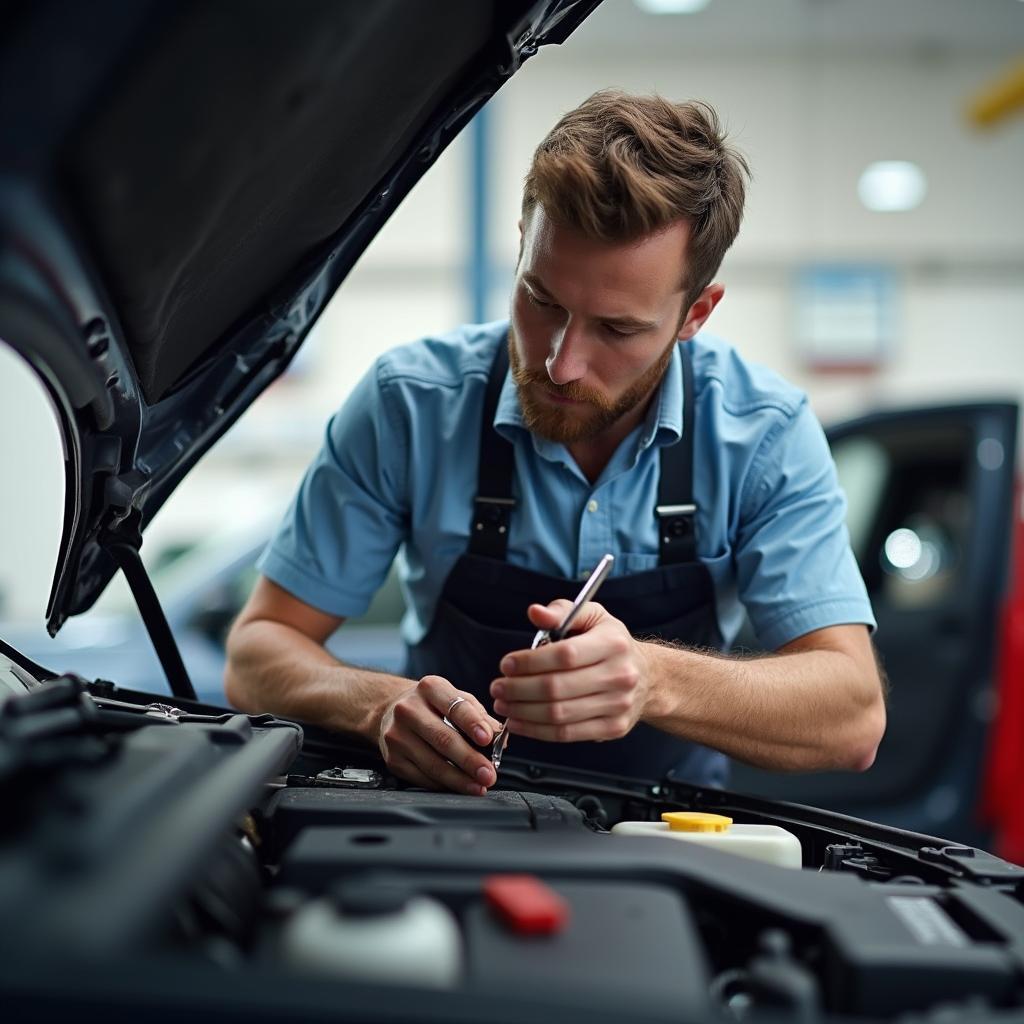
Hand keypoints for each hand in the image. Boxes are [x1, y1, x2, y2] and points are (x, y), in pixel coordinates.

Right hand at [376, 675, 501, 794]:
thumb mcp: (456, 698)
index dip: (472, 724)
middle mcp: (408, 709)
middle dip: (469, 760)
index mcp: (430, 688)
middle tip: (489, 774)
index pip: (454, 706)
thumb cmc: (433, 705)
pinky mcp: (392, 759)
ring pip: (432, 763)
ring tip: (479, 786)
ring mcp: (397, 735)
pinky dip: (443, 784)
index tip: (488, 739)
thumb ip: (479, 716)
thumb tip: (499, 738)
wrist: (391, 710)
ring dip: (459, 779)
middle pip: (442, 739)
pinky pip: (421, 777)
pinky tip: (459, 786)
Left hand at [490, 600, 651, 742]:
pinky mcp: (613, 728)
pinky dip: (537, 731)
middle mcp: (619, 676)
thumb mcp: (592, 617)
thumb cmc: (612, 644)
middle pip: (558, 688)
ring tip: (503, 705)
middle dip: (519, 690)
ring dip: (523, 712)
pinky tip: (519, 722)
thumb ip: (561, 612)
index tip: (506, 664)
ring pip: (559, 714)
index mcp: (613, 644)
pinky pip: (567, 734)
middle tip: (497, 687)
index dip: (530, 662)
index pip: (565, 655)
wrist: (649, 678)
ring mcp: (617, 705)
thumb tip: (535, 612)